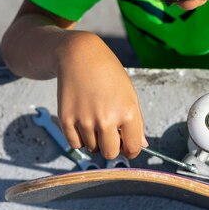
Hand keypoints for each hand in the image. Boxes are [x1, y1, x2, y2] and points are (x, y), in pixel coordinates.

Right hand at [55, 32, 146, 158]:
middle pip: (110, 153)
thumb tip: (142, 145)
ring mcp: (85, 120)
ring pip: (92, 148)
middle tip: (109, 135)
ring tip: (94, 119)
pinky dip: (79, 138)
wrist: (79, 56)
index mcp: (127, 113)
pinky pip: (75, 144)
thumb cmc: (108, 74)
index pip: (132, 148)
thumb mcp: (129, 94)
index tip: (127, 147)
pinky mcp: (66, 119)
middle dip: (111, 148)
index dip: (130, 150)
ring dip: (94, 140)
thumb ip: (137, 123)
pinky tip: (82, 122)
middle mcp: (106, 119)